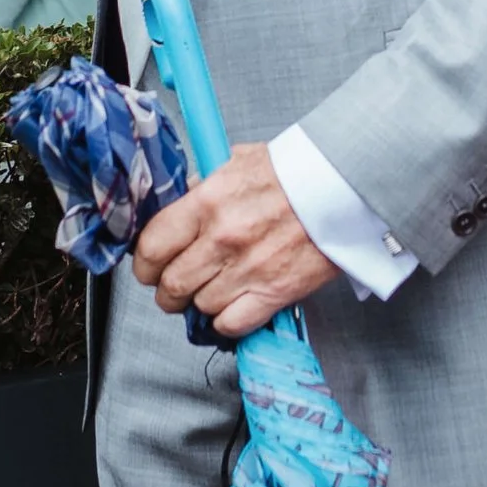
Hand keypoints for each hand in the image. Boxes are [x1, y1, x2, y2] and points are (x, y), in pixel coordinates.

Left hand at [130, 140, 341, 337]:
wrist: (342, 187)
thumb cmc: (293, 171)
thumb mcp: (237, 161)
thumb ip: (204, 183)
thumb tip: (181, 200)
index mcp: (207, 203)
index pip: (153, 246)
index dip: (144, 263)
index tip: (148, 267)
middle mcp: (222, 239)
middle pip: (171, 285)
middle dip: (167, 291)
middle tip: (172, 288)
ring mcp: (248, 269)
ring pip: (200, 307)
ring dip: (199, 304)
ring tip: (208, 292)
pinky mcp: (275, 293)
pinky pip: (232, 325)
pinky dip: (226, 322)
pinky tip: (230, 307)